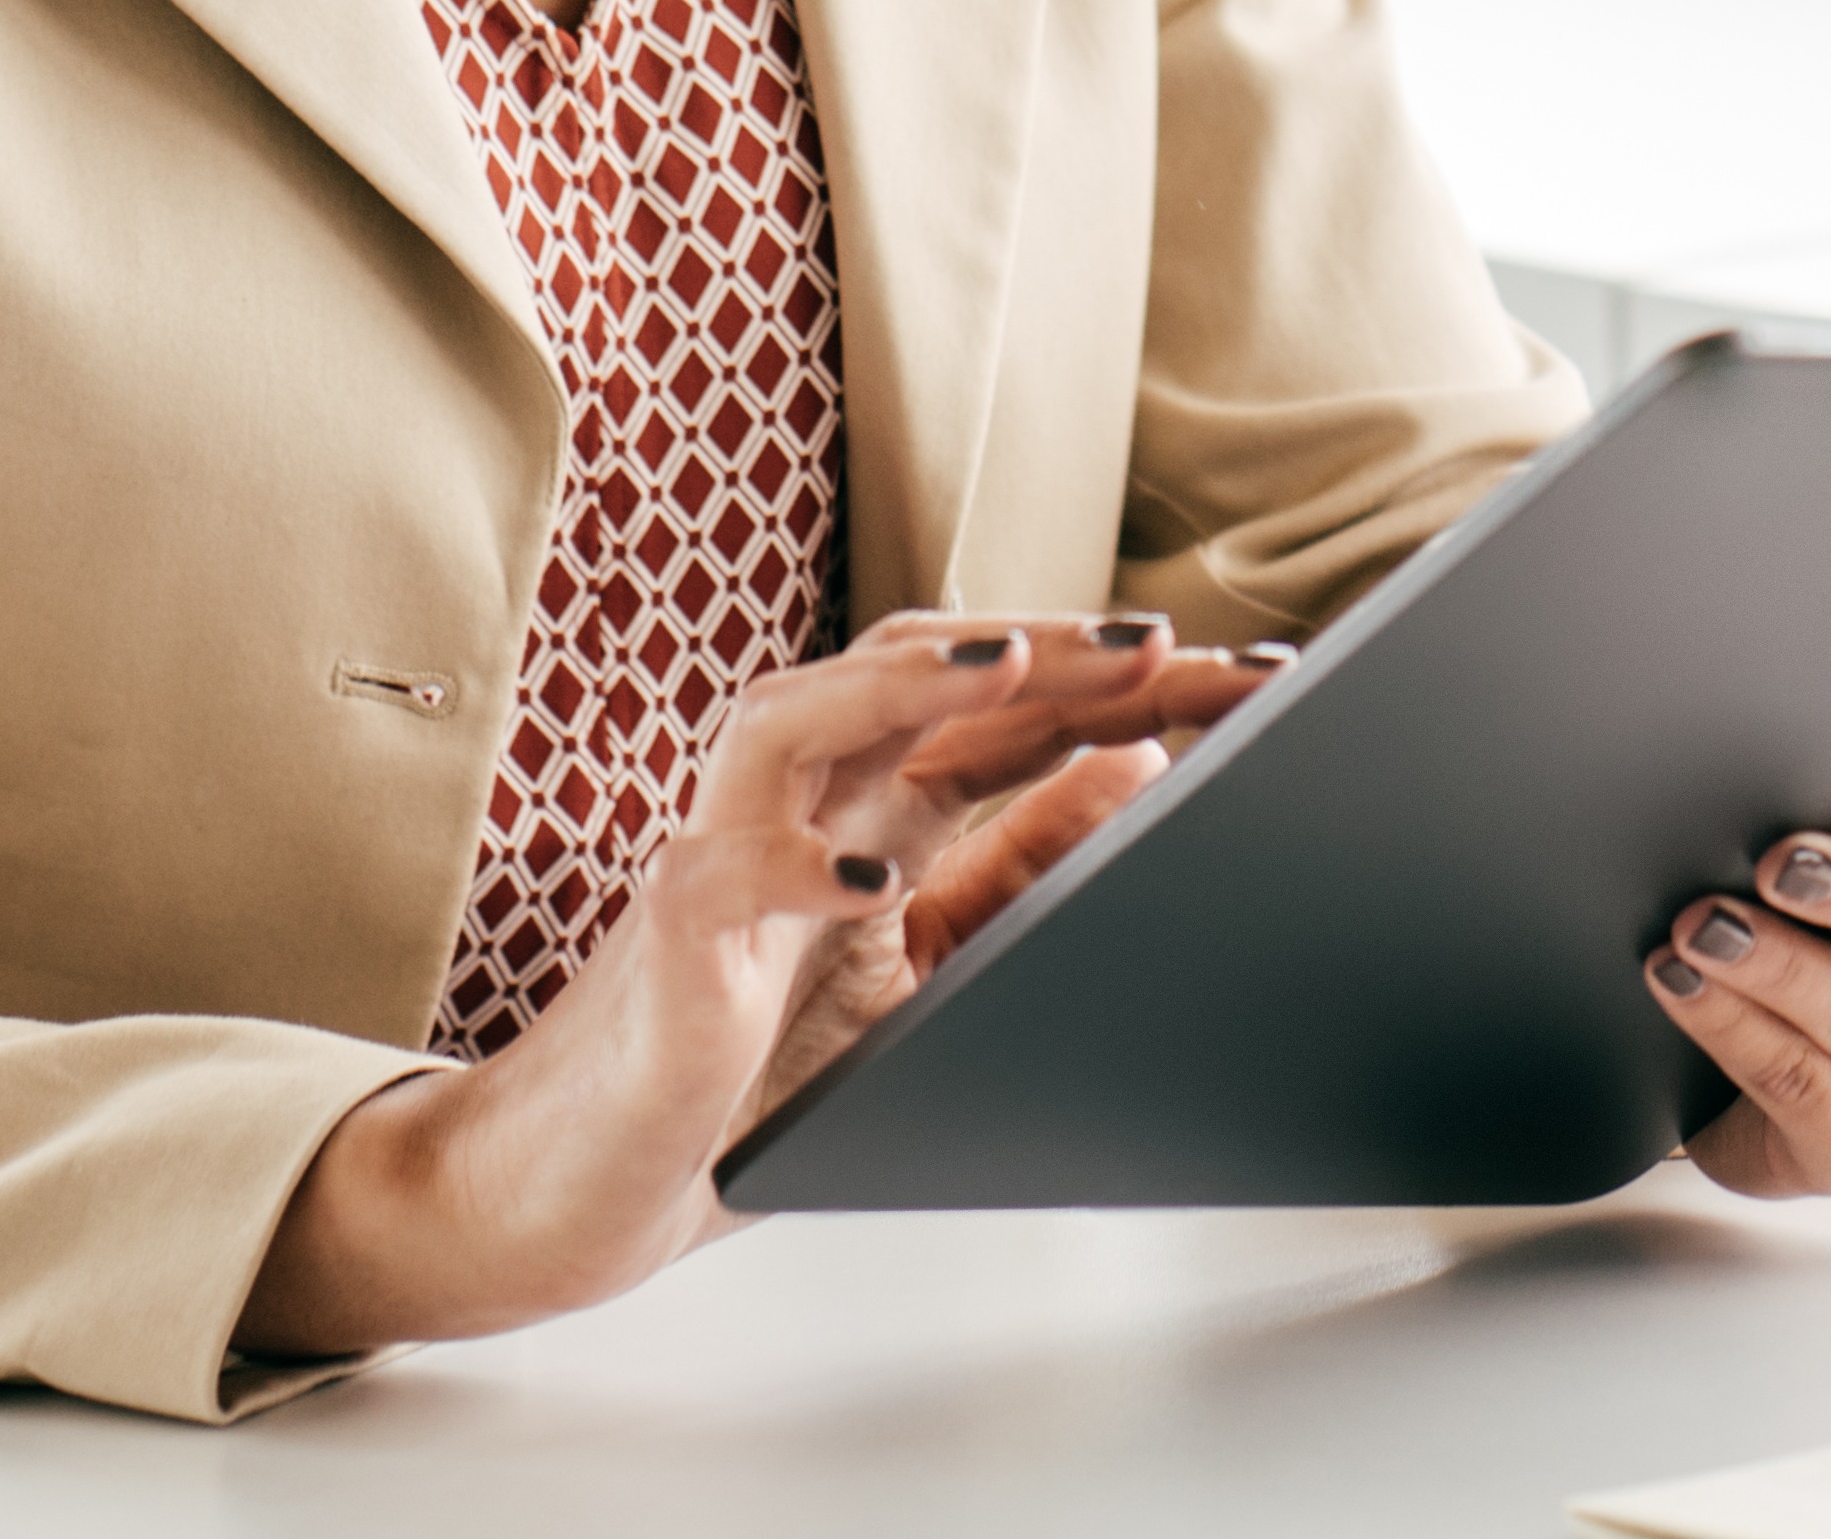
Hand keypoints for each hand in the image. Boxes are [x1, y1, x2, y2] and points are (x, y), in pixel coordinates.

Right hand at [242, 613, 1278, 1353]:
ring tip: (1015, 668)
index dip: (1129, 684)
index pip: (1012, 714)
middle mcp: (799, 805)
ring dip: (908, 684)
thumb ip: (1016, 868)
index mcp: (874, 810)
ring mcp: (723, 853)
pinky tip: (868, 883)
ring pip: (800, 715)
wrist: (579, 1186)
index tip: (1251, 676)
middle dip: (1050, 648)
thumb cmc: (743, 1076)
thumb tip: (1139, 765)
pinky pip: (726, 870)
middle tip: (1170, 644)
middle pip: (922, 679)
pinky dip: (796, 863)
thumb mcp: (925, 967)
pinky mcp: (669, 933)